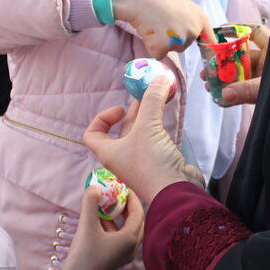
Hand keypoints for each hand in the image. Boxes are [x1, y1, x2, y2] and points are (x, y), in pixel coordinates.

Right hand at [62, 185, 145, 269]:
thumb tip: (95, 187)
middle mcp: (131, 247)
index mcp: (130, 239)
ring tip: (105, 205)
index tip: (122, 187)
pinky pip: (119, 238)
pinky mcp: (115, 259)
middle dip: (127, 207)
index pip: (138, 213)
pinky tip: (98, 220)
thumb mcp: (86, 225)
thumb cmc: (84, 254)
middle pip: (136, 222)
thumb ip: (91, 203)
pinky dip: (112, 227)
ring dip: (118, 217)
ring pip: (127, 230)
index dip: (131, 198)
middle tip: (116, 196)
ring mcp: (124, 255)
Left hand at [83, 76, 204, 203]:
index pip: (92, 134)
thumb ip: (152, 100)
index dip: (101, 118)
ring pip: (142, 132)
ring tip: (160, 96)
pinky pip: (156, 139)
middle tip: (147, 92)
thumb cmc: (152, 163)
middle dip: (134, 109)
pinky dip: (160, 124)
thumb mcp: (147, 127)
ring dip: (149, 114)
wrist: (177, 192)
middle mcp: (123, 157)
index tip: (119, 109)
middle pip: (123, 128)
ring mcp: (142, 161)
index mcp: (109, 152)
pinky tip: (169, 113)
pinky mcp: (159, 161)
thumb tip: (159, 77)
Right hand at [109, 0, 213, 57]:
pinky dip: (151, 46)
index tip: (207, 54)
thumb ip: (188, 20)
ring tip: (154, 23)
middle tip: (161, 21)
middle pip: (184, 46)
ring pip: (170, 50)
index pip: (210, 41)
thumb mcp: (182, 6)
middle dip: (172, 38)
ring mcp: (179, 40)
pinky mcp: (163, 48)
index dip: (207, 50)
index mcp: (200, 18)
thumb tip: (188, 34)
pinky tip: (148, 31)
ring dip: (161, 41)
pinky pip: (157, 54)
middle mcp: (193, 30)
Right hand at [200, 24, 267, 105]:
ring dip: (224, 79)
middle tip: (206, 69)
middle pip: (241, 56)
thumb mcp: (267, 88)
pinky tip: (219, 98)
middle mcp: (269, 61)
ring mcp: (265, 76)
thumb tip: (225, 95)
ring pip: (241, 74)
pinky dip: (233, 93)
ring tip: (207, 85)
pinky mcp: (263, 91)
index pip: (255, 32)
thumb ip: (247, 90)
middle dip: (222, 62)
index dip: (238, 29)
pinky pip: (244, 89)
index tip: (221, 30)